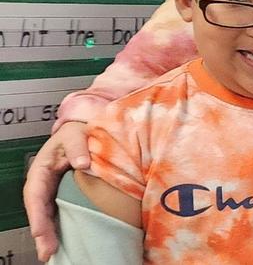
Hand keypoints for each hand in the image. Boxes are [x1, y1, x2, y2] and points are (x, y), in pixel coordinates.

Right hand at [23, 121, 88, 261]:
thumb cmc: (77, 132)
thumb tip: (82, 163)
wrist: (85, 131)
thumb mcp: (75, 133)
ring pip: (48, 216)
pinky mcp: (65, 195)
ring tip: (50, 254)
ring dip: (48, 235)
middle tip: (46, 252)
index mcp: (41, 169)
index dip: (37, 214)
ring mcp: (53, 191)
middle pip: (39, 210)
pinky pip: (60, 213)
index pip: (35, 194)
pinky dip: (60, 228)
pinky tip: (64, 243)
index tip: (39, 231)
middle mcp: (44, 184)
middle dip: (41, 232)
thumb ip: (77, 146)